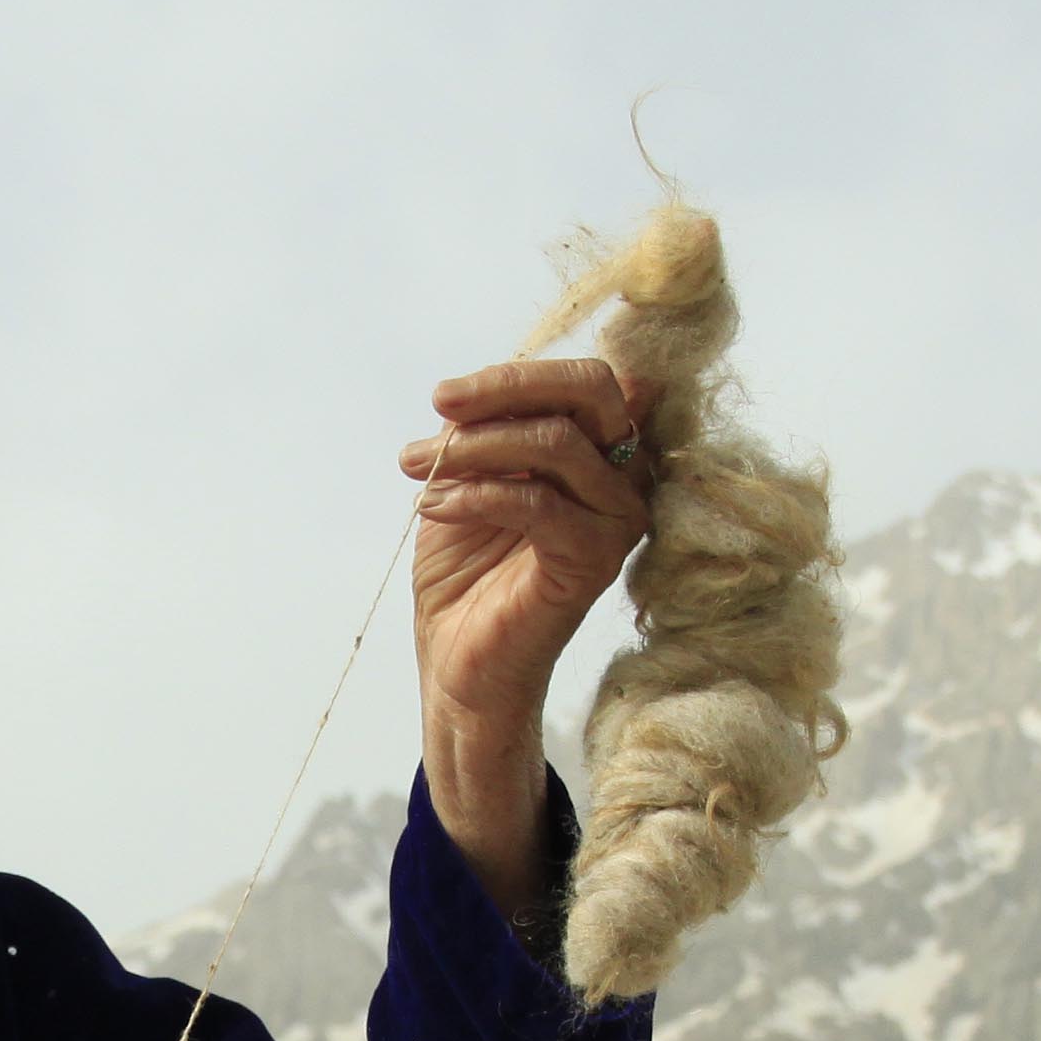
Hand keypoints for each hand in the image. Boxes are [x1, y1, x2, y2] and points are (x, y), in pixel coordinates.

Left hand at [399, 356, 654, 924]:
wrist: (456, 665)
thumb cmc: (465, 575)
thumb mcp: (469, 480)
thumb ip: (490, 429)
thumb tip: (484, 387)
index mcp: (601, 454)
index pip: (585, 380)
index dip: (517, 375)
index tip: (445, 396)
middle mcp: (625, 481)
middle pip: (593, 391)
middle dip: (508, 387)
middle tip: (440, 404)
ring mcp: (617, 522)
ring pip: (556, 442)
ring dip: (472, 446)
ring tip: (414, 467)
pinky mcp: (594, 562)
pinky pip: (538, 501)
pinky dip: (476, 493)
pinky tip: (432, 506)